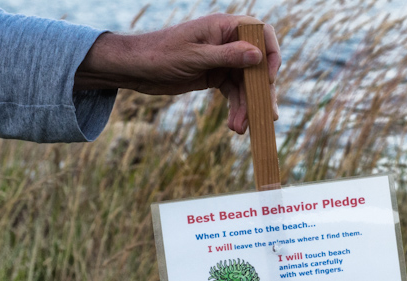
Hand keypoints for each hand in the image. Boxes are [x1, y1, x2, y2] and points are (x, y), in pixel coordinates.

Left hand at [74, 14, 280, 133]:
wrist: (135, 68)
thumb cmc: (160, 54)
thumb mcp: (195, 57)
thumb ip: (227, 56)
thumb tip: (258, 56)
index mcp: (225, 27)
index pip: (261, 34)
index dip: (271, 55)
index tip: (269, 79)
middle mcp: (228, 41)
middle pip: (257, 66)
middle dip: (261, 92)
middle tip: (266, 116)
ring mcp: (223, 59)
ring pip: (247, 84)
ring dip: (247, 107)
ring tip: (241, 128)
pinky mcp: (216, 75)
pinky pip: (234, 92)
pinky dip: (237, 108)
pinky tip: (235, 125)